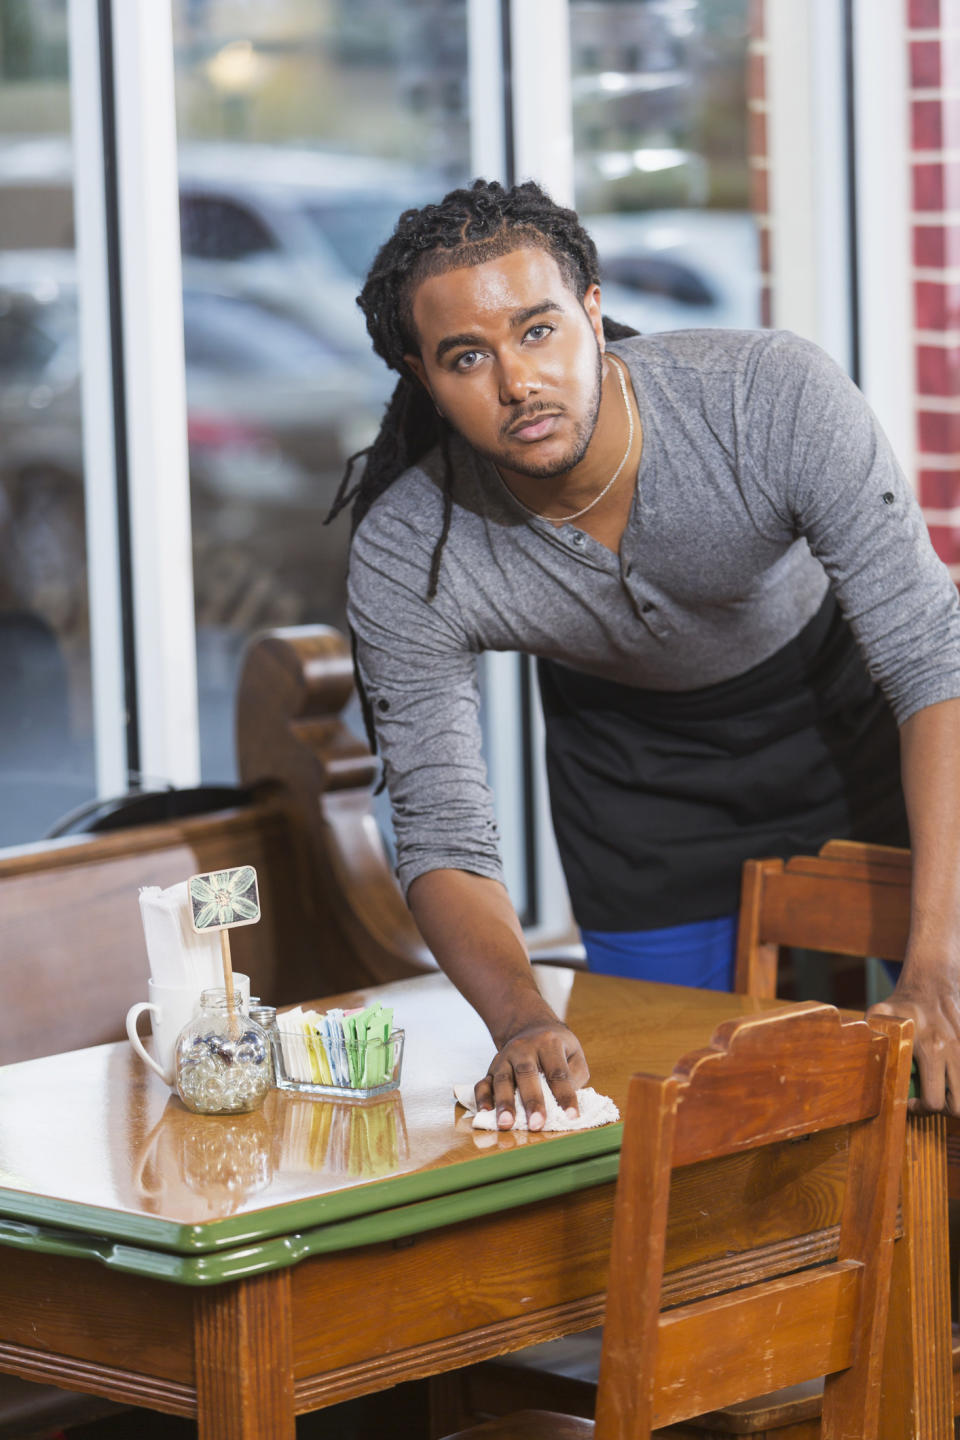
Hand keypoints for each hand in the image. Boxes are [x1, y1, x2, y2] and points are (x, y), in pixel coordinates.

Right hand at [474, 1021, 588, 1130]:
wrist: (530, 1026)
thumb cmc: (557, 1047)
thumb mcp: (574, 1052)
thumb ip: (575, 1076)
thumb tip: (565, 1102)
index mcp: (548, 1044)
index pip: (558, 1072)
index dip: (566, 1095)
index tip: (572, 1116)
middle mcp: (524, 1048)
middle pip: (527, 1074)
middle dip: (532, 1101)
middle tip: (536, 1125)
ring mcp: (505, 1057)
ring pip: (502, 1079)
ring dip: (504, 1103)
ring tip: (506, 1124)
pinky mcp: (491, 1068)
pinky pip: (483, 1083)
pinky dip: (482, 1098)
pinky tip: (485, 1113)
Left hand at [869, 970, 959, 1113]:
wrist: (934, 981)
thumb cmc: (904, 1002)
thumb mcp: (880, 1015)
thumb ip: (869, 1035)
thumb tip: (851, 1058)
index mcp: (930, 1048)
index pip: (933, 1100)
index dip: (920, 1108)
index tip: (910, 1101)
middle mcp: (953, 1051)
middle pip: (957, 1107)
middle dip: (940, 1109)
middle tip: (926, 1099)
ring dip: (955, 1099)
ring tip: (940, 1090)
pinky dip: (959, 1084)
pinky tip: (948, 1076)